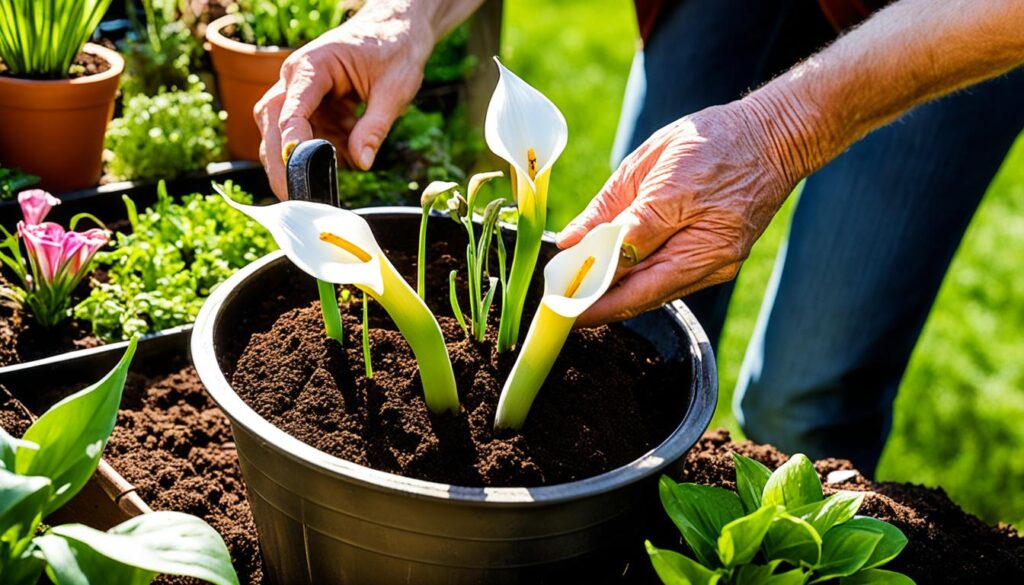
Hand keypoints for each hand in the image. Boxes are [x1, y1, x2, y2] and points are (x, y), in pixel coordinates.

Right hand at [254, 6, 433, 198]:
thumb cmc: (395, 50)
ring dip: (306, 158)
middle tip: (297, 198)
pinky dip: (324, 151)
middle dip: (283, 163)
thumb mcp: (394, 90)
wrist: (397, 29)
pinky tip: (350, 147)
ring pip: (283, 134)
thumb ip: (375, 127)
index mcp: (313, 66)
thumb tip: (361, 163)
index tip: (296, 171)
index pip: (290, 109)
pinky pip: (307, 136)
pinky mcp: (311, 106)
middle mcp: (296, 78)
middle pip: (273, 124)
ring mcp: (300, 93)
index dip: (291, 142)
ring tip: (332, 175)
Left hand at [556, 99, 804, 326]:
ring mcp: (719, 266)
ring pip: (655, 294)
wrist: (774, 139)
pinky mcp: (719, 265)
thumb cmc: (710, 142)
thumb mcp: (650, 164)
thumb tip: (571, 242)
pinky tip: (614, 280)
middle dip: (598, 304)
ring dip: (616, 297)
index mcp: (693, 228)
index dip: (592, 294)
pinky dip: (640, 284)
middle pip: (643, 295)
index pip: (631, 275)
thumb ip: (611, 209)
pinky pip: (670, 283)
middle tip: (560, 308)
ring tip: (578, 295)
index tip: (558, 304)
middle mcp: (710, 258)